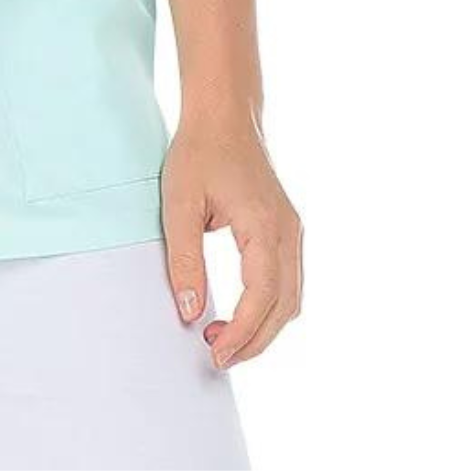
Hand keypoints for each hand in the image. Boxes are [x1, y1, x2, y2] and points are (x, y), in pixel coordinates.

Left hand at [160, 107, 302, 368]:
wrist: (224, 115)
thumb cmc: (200, 151)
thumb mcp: (179, 204)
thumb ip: (184, 260)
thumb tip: (189, 312)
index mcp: (265, 226)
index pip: (262, 296)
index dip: (242, 332)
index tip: (215, 353)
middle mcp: (288, 232)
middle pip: (285, 306)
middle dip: (254, 340)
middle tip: (217, 358)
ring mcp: (292, 231)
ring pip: (291, 298)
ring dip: (264, 327)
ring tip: (225, 341)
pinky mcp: (287, 230)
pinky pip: (288, 281)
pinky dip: (269, 307)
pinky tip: (240, 315)